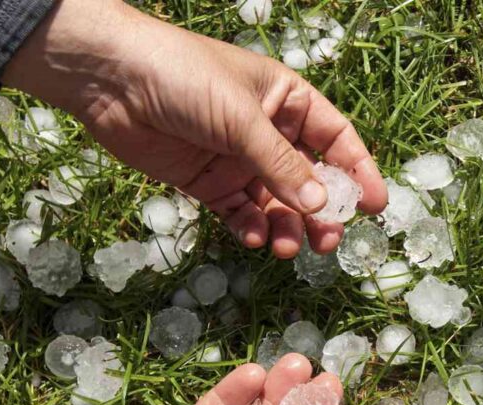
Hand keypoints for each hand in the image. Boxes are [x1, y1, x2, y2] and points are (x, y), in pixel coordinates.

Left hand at [2, 0, 387, 256]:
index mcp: (287, 100)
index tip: (375, 206)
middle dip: (321, 212)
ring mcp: (237, 160)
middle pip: (309, 179)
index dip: (358, 171)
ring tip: (287, 248)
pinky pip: (240, 213)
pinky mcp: (207, 183)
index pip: (336, 139)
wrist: (107, 79)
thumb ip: (282, 165)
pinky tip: (255, 238)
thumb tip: (321, 207)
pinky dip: (251, 229)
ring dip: (287, 226)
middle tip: (328, 241)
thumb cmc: (183, 77)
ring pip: (276, 203)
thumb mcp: (241, 118)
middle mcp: (268, 132)